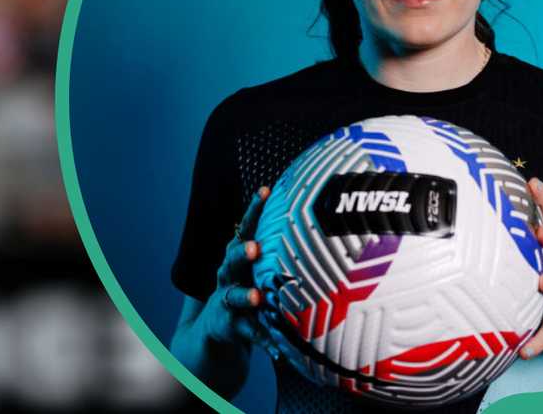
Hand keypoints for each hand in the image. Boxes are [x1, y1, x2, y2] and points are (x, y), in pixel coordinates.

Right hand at [199, 186, 270, 347]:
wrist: (215, 330)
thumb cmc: (246, 290)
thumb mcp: (258, 269)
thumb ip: (280, 250)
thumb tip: (328, 226)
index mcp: (239, 259)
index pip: (246, 229)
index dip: (254, 210)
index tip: (265, 190)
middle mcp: (229, 276)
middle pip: (232, 260)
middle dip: (242, 252)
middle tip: (254, 248)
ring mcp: (226, 302)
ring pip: (234, 296)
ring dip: (246, 296)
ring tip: (257, 298)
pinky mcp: (230, 327)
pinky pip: (249, 334)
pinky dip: (264, 342)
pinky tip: (278, 351)